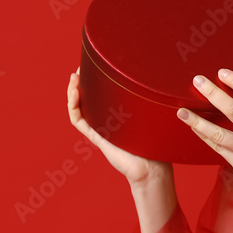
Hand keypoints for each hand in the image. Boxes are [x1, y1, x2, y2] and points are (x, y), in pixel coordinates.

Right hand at [67, 66, 171, 186]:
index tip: (94, 66)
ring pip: (78, 108)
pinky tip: (76, 92)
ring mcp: (99, 129)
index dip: (94, 81)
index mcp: (117, 115)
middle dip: (81, 83)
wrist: (151, 167)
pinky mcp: (97, 137)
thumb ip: (151, 100)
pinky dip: (74, 106)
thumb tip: (160, 78)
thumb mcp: (151, 115)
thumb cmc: (156, 144)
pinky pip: (79, 121)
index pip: (100, 95)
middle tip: (80, 67)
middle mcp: (106, 121)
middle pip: (86, 100)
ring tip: (74, 77)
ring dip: (73, 92)